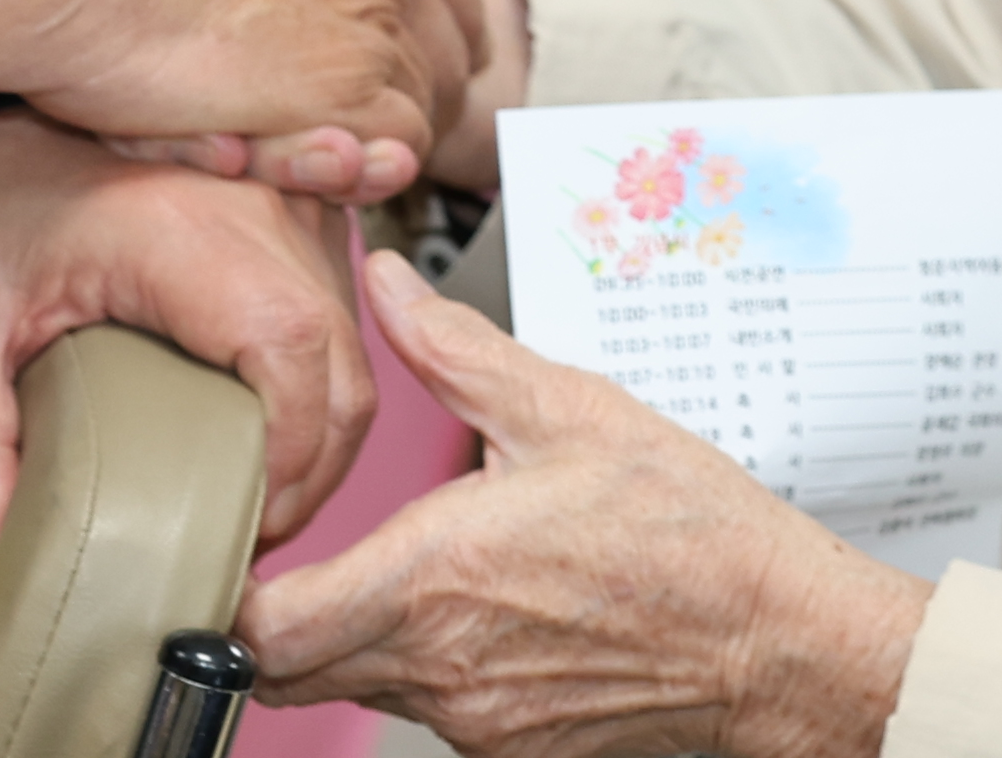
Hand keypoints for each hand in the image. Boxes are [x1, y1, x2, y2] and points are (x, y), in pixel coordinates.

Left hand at [0, 113, 374, 589]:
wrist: (5, 102)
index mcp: (184, 233)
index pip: (293, 350)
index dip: (288, 455)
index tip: (242, 519)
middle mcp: (259, 208)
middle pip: (345, 363)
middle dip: (312, 471)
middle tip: (246, 536)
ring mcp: (289, 201)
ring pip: (356, 344)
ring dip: (321, 432)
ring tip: (255, 493)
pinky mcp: (297, 208)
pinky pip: (343, 312)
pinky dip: (321, 383)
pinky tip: (267, 427)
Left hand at [244, 253, 929, 757]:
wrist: (774, 640)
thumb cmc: (687, 529)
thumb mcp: (567, 407)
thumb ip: (453, 350)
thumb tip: (385, 288)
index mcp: (433, 577)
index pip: (261, 630)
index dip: (226, 593)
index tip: (239, 541)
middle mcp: (438, 665)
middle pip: (286, 672)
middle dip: (274, 616)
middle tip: (294, 551)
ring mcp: (472, 719)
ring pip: (355, 687)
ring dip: (354, 633)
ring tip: (409, 564)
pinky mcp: (506, 747)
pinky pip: (426, 709)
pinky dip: (424, 663)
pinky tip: (480, 606)